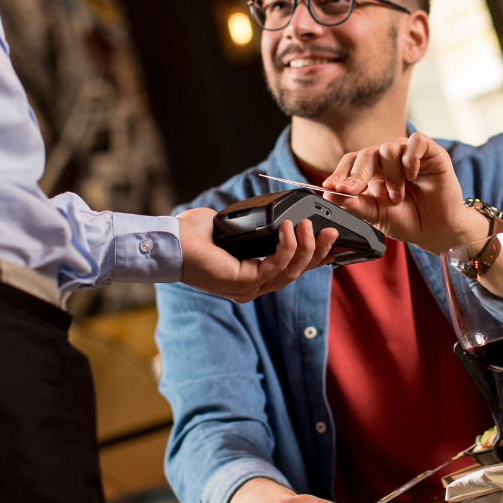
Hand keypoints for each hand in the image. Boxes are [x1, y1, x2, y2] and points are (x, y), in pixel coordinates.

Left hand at [177, 208, 337, 302]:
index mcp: (251, 276)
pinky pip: (277, 266)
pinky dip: (288, 247)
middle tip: (332, 231)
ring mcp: (249, 288)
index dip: (314, 257)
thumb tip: (273, 215)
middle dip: (318, 252)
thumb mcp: (233, 227)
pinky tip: (290, 229)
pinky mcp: (244, 283)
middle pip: (297, 273)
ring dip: (306, 247)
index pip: (290, 269)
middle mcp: (252, 287)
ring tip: (310, 225)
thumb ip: (255, 226)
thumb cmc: (193, 234)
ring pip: (292, 272)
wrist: (170, 241)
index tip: (330, 239)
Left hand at [320, 132, 486, 253]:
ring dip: (390, 176)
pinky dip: (411, 158)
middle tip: (352, 191)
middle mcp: (389, 160)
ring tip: (398, 197)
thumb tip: (329, 194)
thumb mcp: (376, 216)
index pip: (351, 162)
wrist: (438, 231)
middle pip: (366, 153)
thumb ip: (354, 204)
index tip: (329, 187)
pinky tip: (412, 175)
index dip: (340, 173)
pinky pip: (416, 142)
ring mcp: (409, 155)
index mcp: (372, 172)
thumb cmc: (408, 221)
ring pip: (389, 148)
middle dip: (357, 174)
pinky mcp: (431, 152)